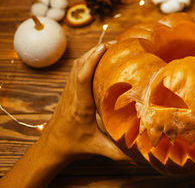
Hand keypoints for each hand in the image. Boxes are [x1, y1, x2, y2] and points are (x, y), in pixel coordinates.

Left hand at [40, 43, 128, 160]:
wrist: (51, 146)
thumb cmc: (73, 145)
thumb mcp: (96, 148)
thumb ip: (117, 152)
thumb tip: (139, 156)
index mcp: (80, 106)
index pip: (81, 77)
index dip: (91, 61)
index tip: (103, 48)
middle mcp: (72, 94)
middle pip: (78, 65)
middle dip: (94, 51)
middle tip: (113, 43)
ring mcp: (68, 91)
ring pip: (76, 65)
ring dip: (90, 54)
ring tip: (108, 47)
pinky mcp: (68, 91)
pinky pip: (76, 70)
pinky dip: (86, 60)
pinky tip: (97, 59)